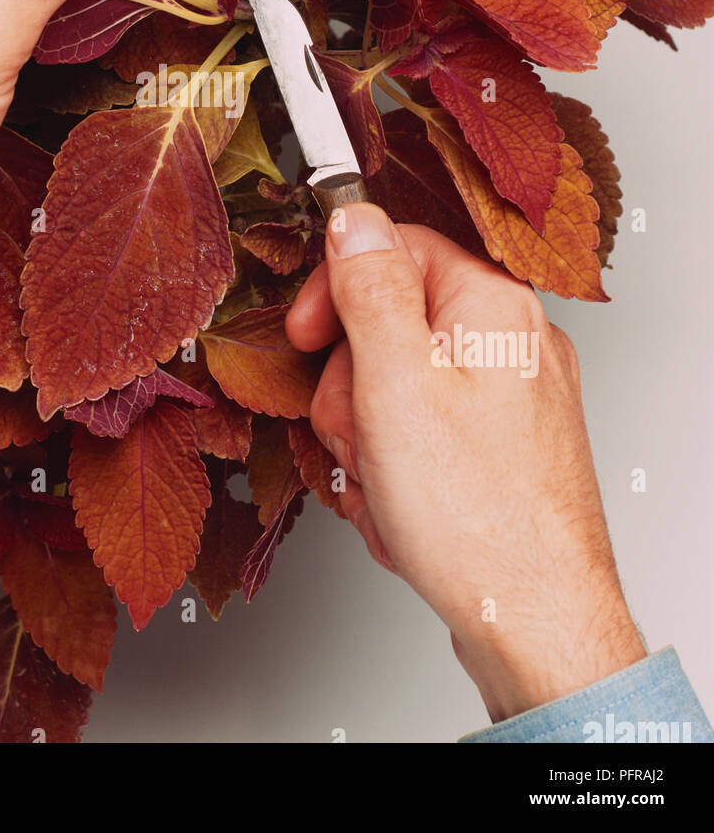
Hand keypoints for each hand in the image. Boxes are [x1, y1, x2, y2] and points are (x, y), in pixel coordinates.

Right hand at [286, 203, 645, 723]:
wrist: (534, 622)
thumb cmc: (478, 516)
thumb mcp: (393, 382)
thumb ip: (368, 289)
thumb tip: (352, 217)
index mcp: (491, 306)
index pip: (394, 248)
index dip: (336, 289)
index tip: (304, 333)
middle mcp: (511, 342)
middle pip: (390, 322)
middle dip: (351, 384)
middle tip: (358, 431)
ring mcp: (510, 399)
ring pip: (399, 384)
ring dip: (368, 436)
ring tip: (382, 481)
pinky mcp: (500, 448)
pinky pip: (423, 432)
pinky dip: (397, 468)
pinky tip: (400, 506)